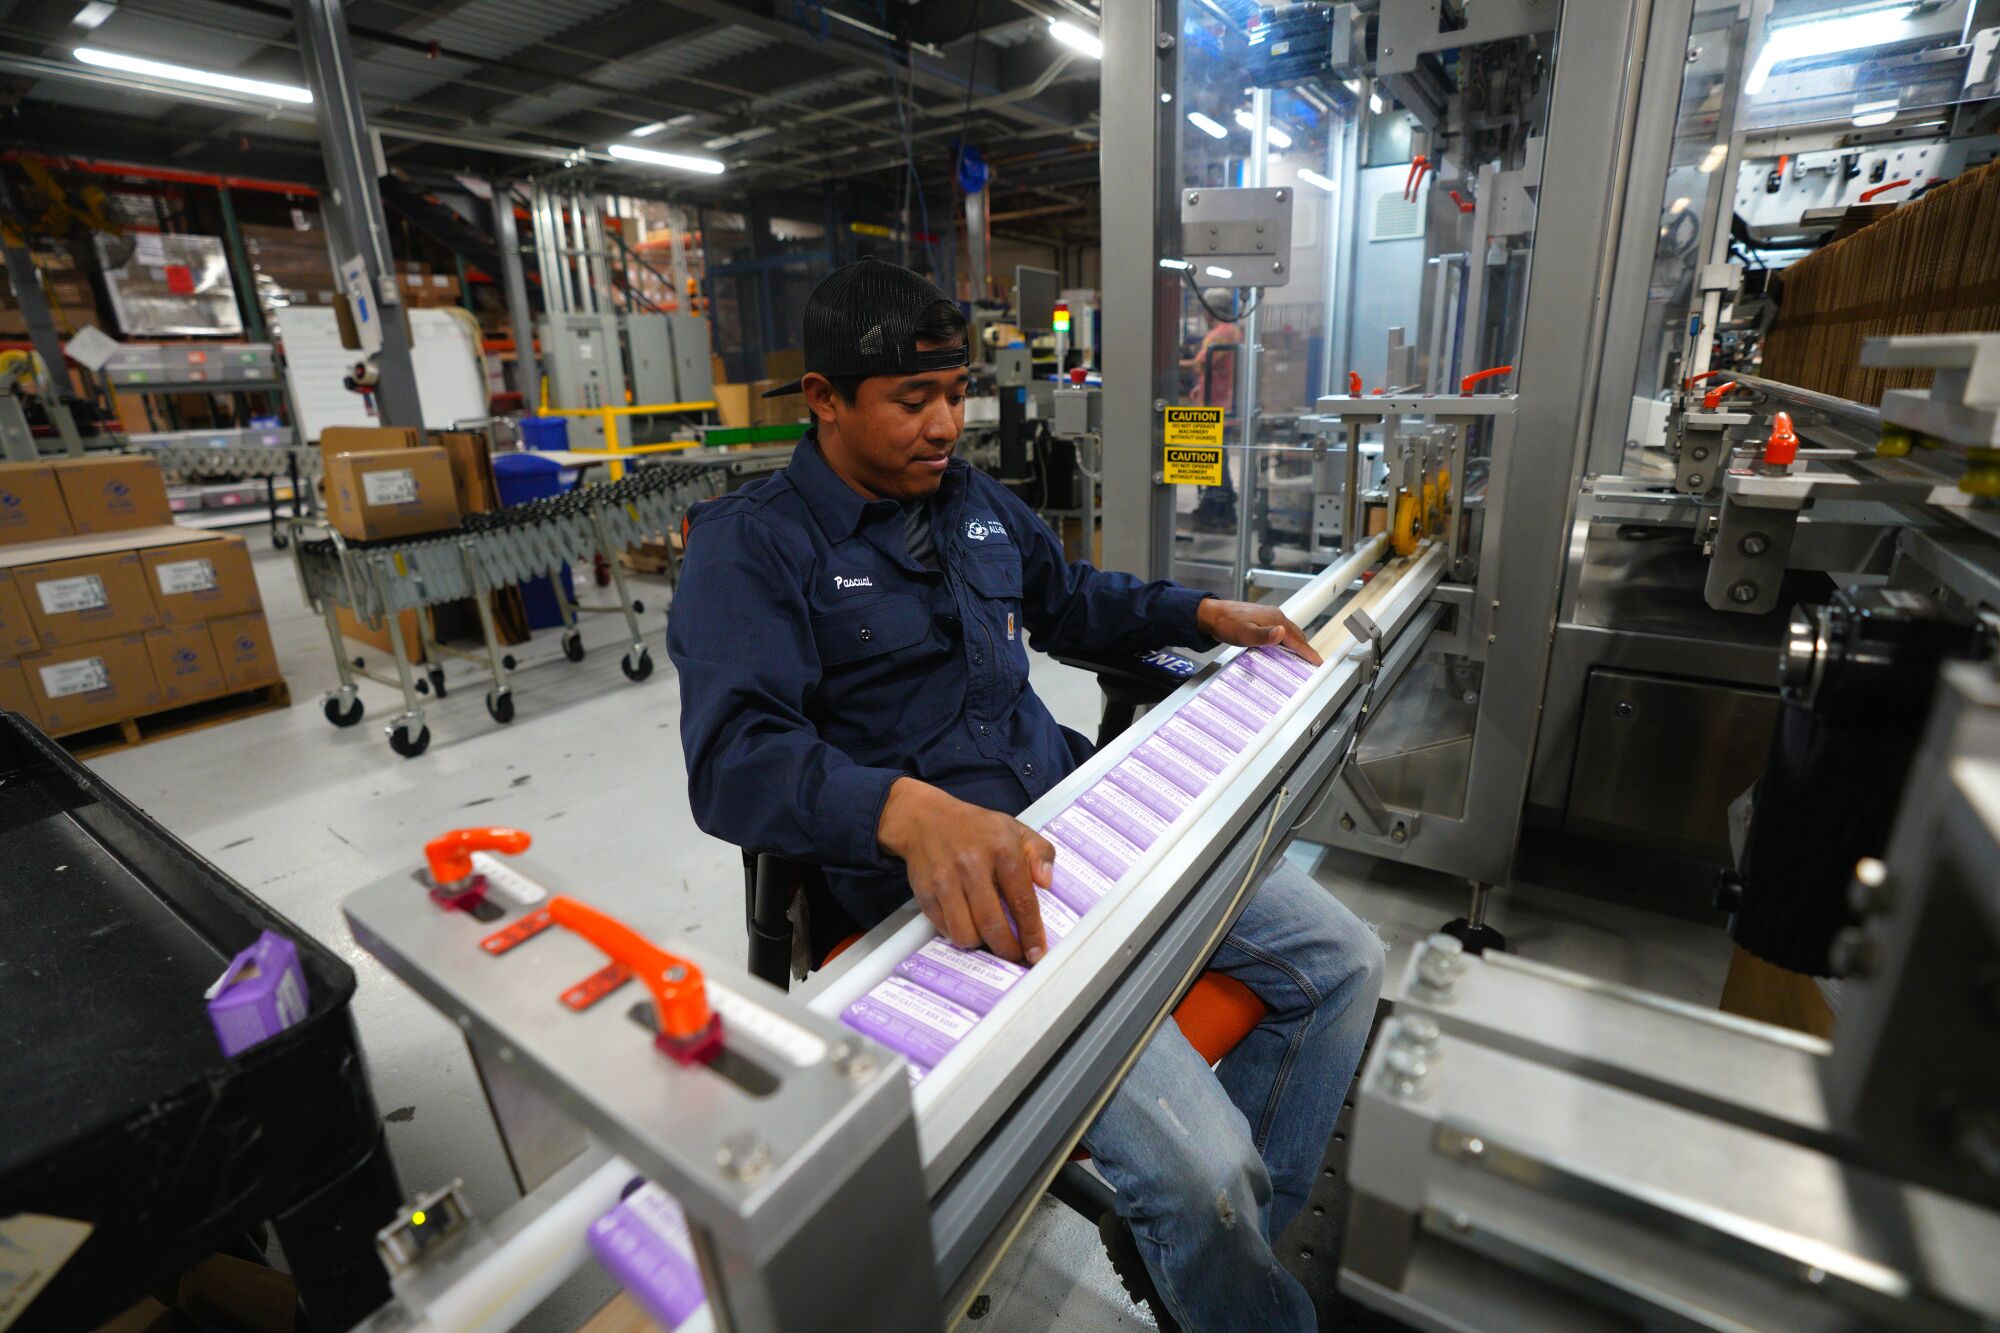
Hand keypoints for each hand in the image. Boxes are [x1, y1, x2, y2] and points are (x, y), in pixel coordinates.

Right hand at [877, 778, 1054, 963]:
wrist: (925, 819)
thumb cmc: (975, 828)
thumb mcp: (1015, 829)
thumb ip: (1040, 852)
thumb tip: (1046, 883)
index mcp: (1002, 849)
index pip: (1022, 901)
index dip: (1031, 933)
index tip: (1037, 952)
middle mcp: (972, 865)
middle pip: (992, 925)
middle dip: (1007, 949)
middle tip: (1015, 955)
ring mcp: (945, 880)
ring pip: (965, 933)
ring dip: (980, 944)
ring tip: (988, 938)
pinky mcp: (925, 892)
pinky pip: (944, 929)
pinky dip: (958, 934)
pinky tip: (967, 925)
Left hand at [1196, 598, 1322, 666]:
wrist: (1211, 614)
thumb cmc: (1226, 624)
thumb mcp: (1245, 633)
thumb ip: (1264, 635)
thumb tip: (1282, 633)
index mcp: (1275, 619)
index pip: (1297, 639)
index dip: (1308, 652)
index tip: (1318, 662)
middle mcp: (1275, 616)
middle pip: (1296, 636)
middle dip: (1305, 650)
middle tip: (1310, 665)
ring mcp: (1269, 617)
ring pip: (1289, 634)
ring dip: (1295, 646)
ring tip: (1299, 661)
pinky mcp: (1263, 620)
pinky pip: (1280, 633)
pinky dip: (1285, 642)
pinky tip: (1281, 650)